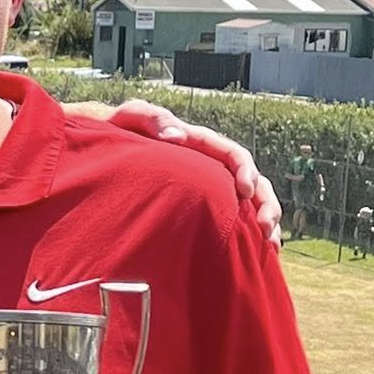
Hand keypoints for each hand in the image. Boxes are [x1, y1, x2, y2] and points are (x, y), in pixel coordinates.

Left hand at [105, 99, 281, 244]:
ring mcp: (210, 187)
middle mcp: (212, 165)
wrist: (104, 149)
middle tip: (265, 228)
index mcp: (201, 144)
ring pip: (250, 204)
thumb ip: (152, 119)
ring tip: (269, 247)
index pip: (234, 155)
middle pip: (253, 182)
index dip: (246, 171)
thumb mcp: (132, 117)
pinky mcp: (203, 206)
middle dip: (265, 204)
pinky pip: (232, 220)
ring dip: (265, 223)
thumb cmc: (119, 130)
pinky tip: (256, 255)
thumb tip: (177, 136)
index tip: (244, 192)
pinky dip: (248, 236)